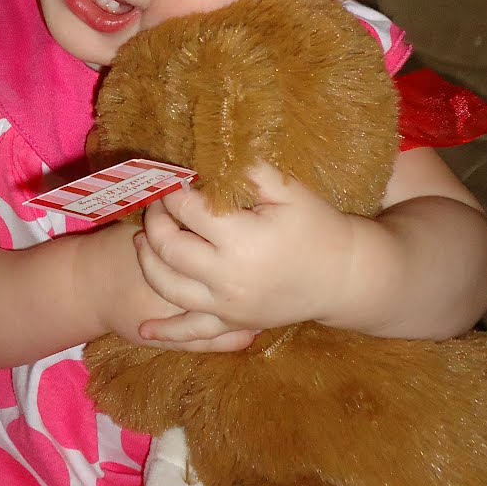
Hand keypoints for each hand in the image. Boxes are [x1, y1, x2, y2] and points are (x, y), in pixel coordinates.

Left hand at [133, 162, 367, 347]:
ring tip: (142, 241)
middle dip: (156, 222)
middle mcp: (228, 276)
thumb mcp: (290, 191)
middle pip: (170, 248)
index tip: (173, 180)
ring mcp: (228, 305)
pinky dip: (167, 332)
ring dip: (148, 262)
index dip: (175, 192)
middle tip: (157, 205)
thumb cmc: (318, 228)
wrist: (344, 277)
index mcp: (242, 239)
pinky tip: (142, 330)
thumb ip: (250, 170)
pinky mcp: (232, 323)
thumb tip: (212, 153)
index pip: (189, 211)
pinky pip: (193, 332)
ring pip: (170, 287)